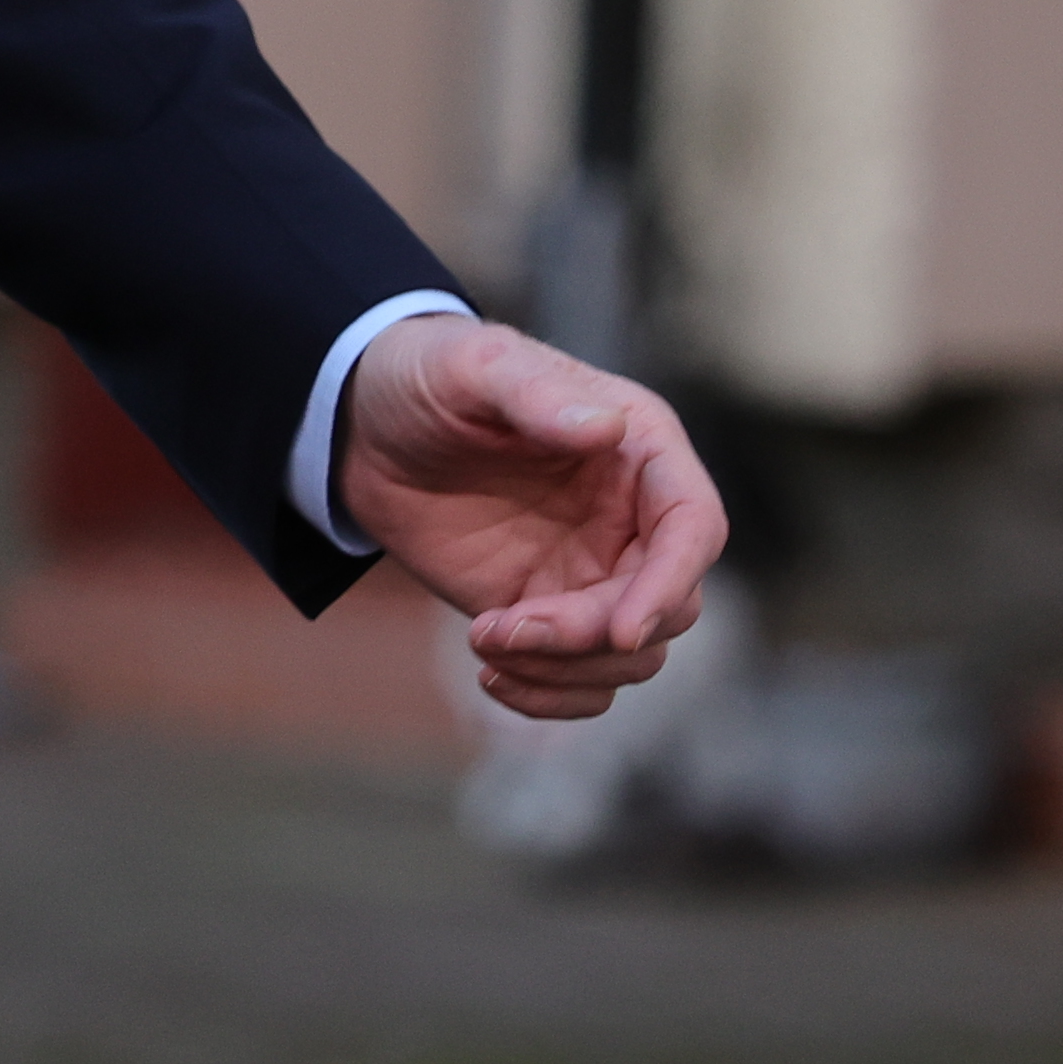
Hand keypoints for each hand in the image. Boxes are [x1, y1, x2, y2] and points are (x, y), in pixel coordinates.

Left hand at [336, 312, 725, 721]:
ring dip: (566, 670)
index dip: (671, 583)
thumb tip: (605, 428)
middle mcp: (633, 517)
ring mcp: (596, 571)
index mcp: (639, 448)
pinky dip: (549, 696)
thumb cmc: (429, 376)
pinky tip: (489, 673)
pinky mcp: (551, 613)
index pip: (696, 526)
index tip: (620, 630)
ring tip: (484, 640)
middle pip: (668, 606)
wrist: (366, 427)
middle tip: (502, 626)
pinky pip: (584, 680)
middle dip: (593, 636)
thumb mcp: (474, 367)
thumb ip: (536, 395)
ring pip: (631, 656)